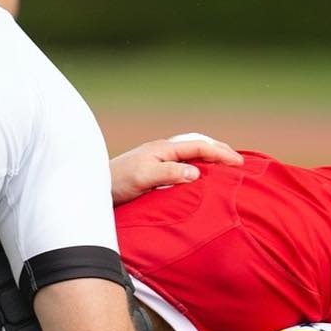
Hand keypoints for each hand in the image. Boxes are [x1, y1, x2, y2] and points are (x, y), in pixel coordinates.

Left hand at [110, 135, 242, 204]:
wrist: (91, 187)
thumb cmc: (116, 183)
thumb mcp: (143, 178)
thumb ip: (169, 172)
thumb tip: (196, 172)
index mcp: (164, 149)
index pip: (199, 146)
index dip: (221, 153)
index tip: (239, 164)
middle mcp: (162, 150)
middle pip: (198, 143)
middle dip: (220, 149)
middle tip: (239, 161)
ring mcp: (158, 158)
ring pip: (191, 151)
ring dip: (210, 155)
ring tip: (225, 165)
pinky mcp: (154, 169)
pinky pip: (183, 161)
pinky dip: (198, 163)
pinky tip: (200, 175)